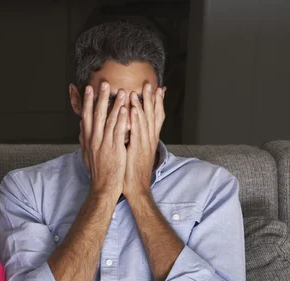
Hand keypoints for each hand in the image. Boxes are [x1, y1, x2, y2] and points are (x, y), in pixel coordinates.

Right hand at [80, 82, 128, 198]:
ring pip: (109, 120)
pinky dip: (121, 119)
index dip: (87, 101)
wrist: (103, 187)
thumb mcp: (86, 155)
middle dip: (100, 97)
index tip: (89, 89)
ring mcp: (104, 144)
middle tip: (103, 83)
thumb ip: (84, 141)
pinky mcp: (115, 149)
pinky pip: (118, 131)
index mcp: (88, 140)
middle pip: (96, 114)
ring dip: (114, 104)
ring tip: (121, 91)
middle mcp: (94, 139)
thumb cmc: (97, 172)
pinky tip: (126, 109)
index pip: (86, 116)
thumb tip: (81, 129)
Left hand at [123, 84, 164, 198]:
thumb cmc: (133, 170)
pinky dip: (136, 118)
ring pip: (146, 119)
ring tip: (142, 90)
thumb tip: (132, 128)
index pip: (155, 117)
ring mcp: (145, 143)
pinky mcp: (138, 148)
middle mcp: (149, 139)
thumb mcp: (136, 151)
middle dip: (152, 98)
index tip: (157, 89)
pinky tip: (134, 108)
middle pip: (153, 115)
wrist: (136, 187)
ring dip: (144, 103)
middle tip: (150, 83)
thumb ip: (135, 138)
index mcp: (149, 139)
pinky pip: (137, 130)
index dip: (156, 103)